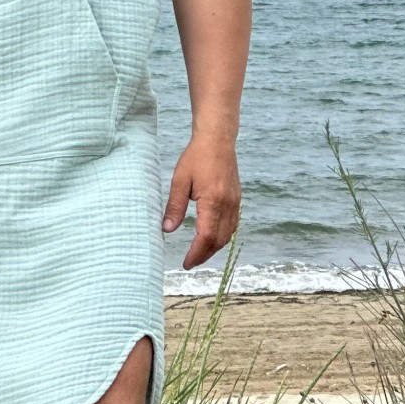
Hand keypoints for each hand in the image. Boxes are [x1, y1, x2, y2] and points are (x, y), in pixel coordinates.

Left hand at [161, 134, 240, 269]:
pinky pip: (232, 225)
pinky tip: (212, 238)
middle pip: (219, 240)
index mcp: (213, 201)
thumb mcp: (179, 181)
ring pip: (228, 235)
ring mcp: (235, 203)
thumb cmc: (196, 157)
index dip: (196, 253)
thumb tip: (166, 229)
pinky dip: (222, 236)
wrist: (217, 140)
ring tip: (199, 254)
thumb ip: (174, 206)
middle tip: (190, 262)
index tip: (186, 263)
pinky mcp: (237, 199)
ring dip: (214, 248)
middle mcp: (228, 205)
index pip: (206, 236)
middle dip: (205, 254)